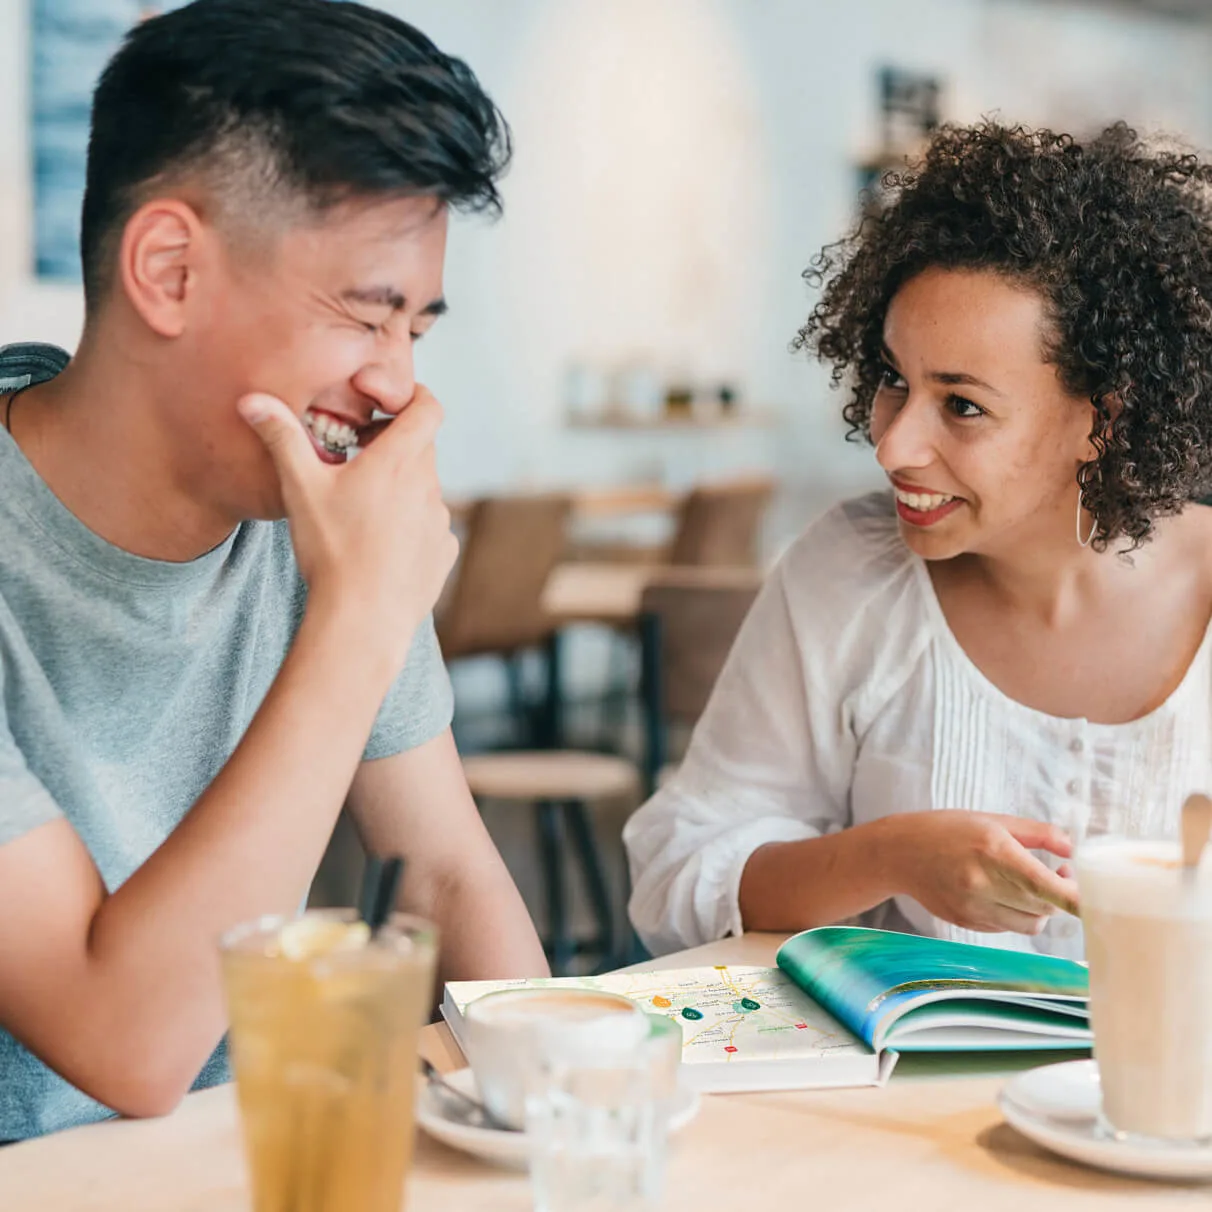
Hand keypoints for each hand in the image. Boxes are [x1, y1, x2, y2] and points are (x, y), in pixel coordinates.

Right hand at [238, 387, 457, 661]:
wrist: (363, 619)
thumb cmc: (332, 550)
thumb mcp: (300, 488)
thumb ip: (282, 438)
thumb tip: (252, 400)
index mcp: (398, 461)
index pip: (428, 408)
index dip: (414, 397)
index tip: (389, 402)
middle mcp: (428, 486)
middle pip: (422, 447)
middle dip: (395, 443)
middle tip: (358, 454)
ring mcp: (440, 521)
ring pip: (424, 488)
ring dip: (401, 487)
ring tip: (363, 508)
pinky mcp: (443, 553)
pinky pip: (430, 527)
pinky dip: (410, 525)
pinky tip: (379, 544)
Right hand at [886, 811, 1079, 934]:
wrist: (899, 852)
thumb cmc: (947, 830)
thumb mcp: (992, 820)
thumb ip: (1037, 833)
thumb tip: (1072, 850)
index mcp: (994, 851)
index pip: (1047, 886)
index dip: (1076, 898)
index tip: (1097, 900)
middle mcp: (984, 883)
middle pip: (1044, 908)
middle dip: (1060, 896)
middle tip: (1059, 874)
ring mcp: (974, 907)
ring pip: (1030, 924)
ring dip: (1040, 909)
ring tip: (1029, 887)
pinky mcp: (967, 922)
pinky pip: (1007, 927)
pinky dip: (1015, 914)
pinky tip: (1001, 893)